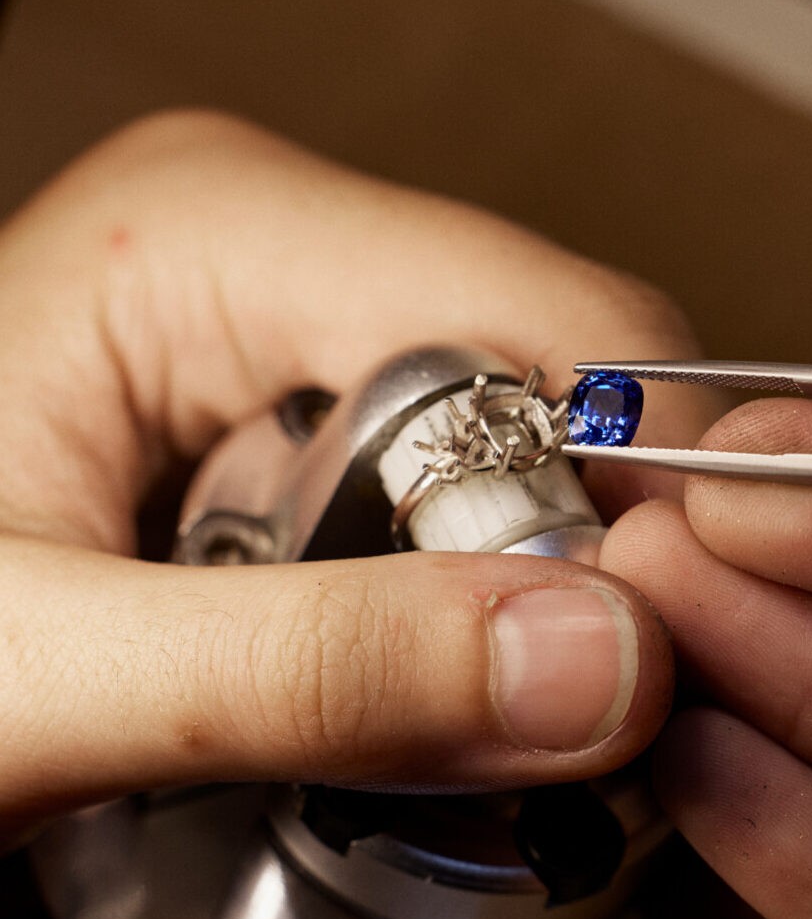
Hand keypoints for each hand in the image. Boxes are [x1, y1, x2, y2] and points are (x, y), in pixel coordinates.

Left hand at [0, 110, 714, 847]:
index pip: (545, 316)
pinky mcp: (309, 405)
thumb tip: (592, 660)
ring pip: (526, 442)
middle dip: (578, 543)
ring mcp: (302, 326)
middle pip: (555, 376)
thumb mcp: (51, 668)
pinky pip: (463, 483)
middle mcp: (281, 250)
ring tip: (458, 686)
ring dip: (524, 578)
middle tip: (548, 689)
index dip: (629, 475)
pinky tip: (411, 656)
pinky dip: (473, 585)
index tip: (646, 638)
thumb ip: (314, 668)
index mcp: (218, 229)